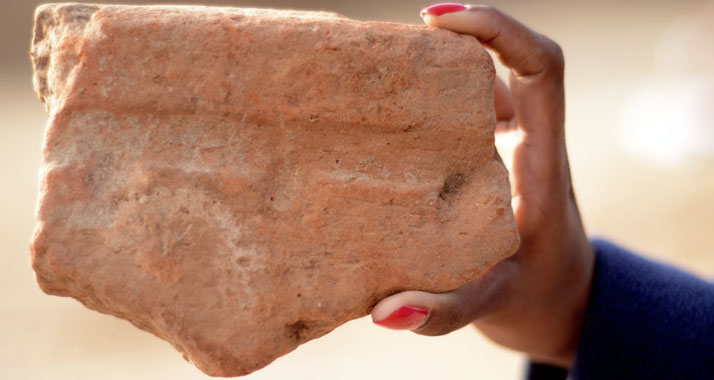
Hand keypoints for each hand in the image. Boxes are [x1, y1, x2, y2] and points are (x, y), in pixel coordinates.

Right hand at [371, 4, 594, 367]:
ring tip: (370, 70)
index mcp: (540, 160)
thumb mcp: (493, 305)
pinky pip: (457, 112)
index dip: (499, 28)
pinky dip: (423, 100)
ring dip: (432, 67)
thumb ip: (446, 310)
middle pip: (504, 61)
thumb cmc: (533, 296)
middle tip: (385, 45)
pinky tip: (378, 111)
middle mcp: (525, 140)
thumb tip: (386, 314)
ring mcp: (505, 146)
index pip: (542, 67)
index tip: (438, 20)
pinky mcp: (482, 159)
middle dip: (453, 38)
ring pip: (477, 83)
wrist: (556, 301)